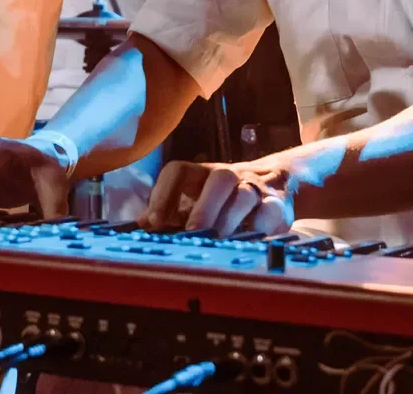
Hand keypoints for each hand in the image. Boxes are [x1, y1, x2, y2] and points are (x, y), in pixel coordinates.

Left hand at [141, 159, 295, 237]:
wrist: (276, 184)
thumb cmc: (224, 198)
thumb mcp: (194, 200)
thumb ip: (168, 212)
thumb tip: (137, 227)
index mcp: (201, 174)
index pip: (179, 170)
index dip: (165, 193)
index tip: (155, 221)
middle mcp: (228, 176)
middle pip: (219, 178)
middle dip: (205, 206)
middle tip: (192, 232)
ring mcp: (254, 189)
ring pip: (245, 194)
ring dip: (230, 219)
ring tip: (219, 241)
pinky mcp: (276, 206)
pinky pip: (270, 212)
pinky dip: (259, 227)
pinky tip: (248, 242)